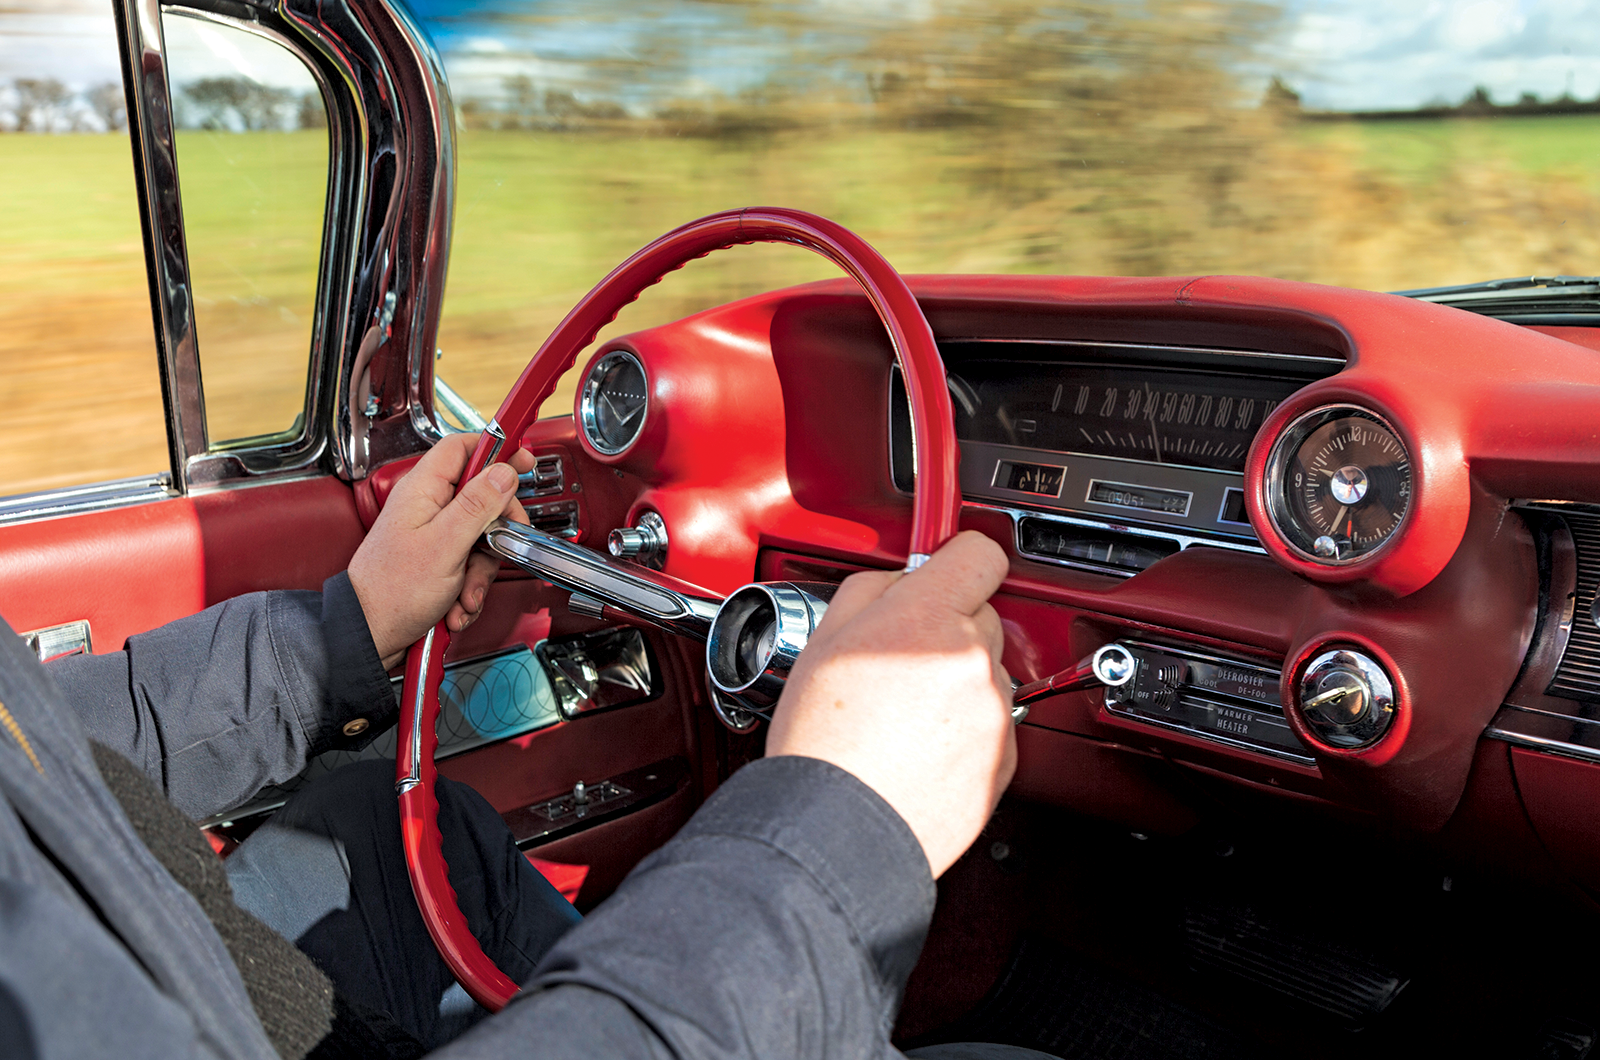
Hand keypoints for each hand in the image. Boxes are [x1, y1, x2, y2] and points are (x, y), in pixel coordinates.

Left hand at [347, 433, 534, 668]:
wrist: (370, 635)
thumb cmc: (391, 592)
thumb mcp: (445, 544)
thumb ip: (477, 505)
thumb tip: (503, 472)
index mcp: (424, 491)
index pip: (463, 449)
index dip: (496, 451)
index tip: (522, 461)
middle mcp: (428, 508)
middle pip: (482, 497)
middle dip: (497, 530)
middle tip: (501, 545)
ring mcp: (434, 535)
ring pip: (481, 537)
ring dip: (482, 570)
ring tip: (465, 592)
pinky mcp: (438, 561)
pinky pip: (471, 565)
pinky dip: (470, 587)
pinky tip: (457, 604)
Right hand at [765, 531, 1014, 877]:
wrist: (838, 828)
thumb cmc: (823, 742)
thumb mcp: (823, 638)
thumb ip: (871, 590)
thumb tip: (901, 578)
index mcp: (927, 619)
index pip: (980, 553)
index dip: (959, 557)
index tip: (949, 567)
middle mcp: (972, 660)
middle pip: (983, 615)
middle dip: (948, 627)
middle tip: (900, 657)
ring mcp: (993, 712)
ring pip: (987, 672)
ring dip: (957, 681)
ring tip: (904, 715)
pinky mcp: (1005, 758)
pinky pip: (993, 722)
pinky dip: (966, 730)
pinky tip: (920, 747)